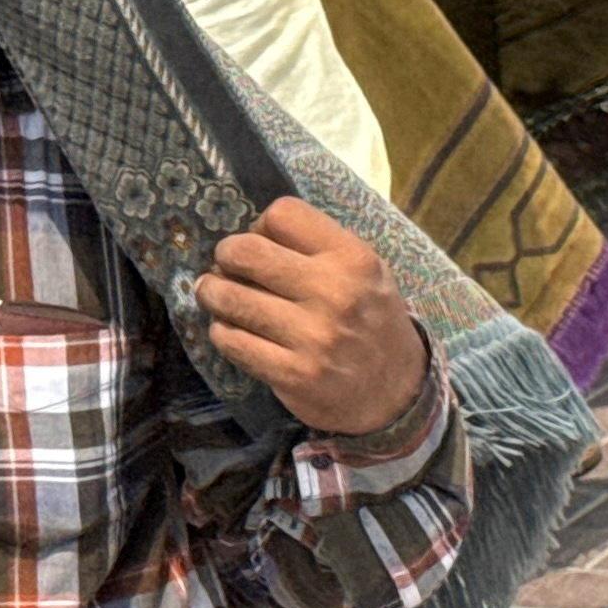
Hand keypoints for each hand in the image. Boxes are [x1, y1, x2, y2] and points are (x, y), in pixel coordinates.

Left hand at [197, 200, 427, 435]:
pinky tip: (231, 329)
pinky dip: (221, 331)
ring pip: (228, 297)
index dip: (260, 224)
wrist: (396, 393)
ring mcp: (314, 337)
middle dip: (226, 255)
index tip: (262, 242)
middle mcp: (335, 293)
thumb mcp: (361, 271)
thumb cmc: (368, 318)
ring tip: (215, 294)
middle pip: (245, 251)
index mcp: (353, 258)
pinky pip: (230, 340)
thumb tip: (245, 234)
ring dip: (211, 292)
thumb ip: (313, 246)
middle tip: (226, 266)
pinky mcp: (294, 375)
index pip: (283, 214)